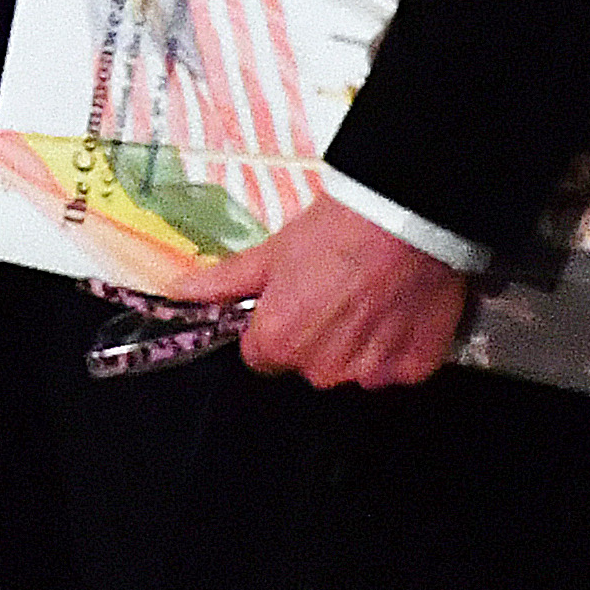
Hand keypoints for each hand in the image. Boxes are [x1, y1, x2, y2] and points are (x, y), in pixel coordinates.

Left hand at [166, 198, 468, 390]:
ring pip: (354, 368)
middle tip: (338, 290)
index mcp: (280, 342)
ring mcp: (370, 374)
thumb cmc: (335, 230)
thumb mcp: (272, 251)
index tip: (296, 299)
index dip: (275, 325)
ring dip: (359, 343)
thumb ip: (224, 282)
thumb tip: (176, 291)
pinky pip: (396, 367)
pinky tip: (400, 307)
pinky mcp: (413, 370)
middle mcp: (322, 370)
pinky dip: (398, 345)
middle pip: (310, 364)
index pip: (262, 355)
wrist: (405, 215)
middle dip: (318, 336)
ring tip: (373, 295)